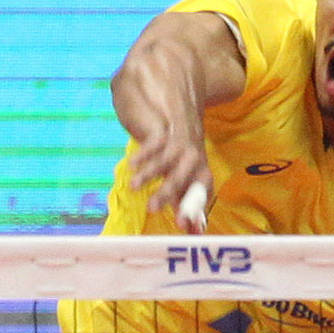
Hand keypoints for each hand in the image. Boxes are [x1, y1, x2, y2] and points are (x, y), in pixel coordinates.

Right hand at [125, 110, 214, 229]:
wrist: (166, 102)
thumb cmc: (173, 150)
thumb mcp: (180, 172)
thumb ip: (182, 198)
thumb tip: (189, 229)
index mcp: (199, 168)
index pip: (202, 189)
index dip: (194, 207)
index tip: (184, 226)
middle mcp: (192, 155)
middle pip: (183, 176)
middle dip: (169, 193)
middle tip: (153, 209)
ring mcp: (178, 140)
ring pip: (166, 160)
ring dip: (150, 173)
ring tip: (134, 186)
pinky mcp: (164, 127)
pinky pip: (155, 142)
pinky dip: (143, 154)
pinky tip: (132, 164)